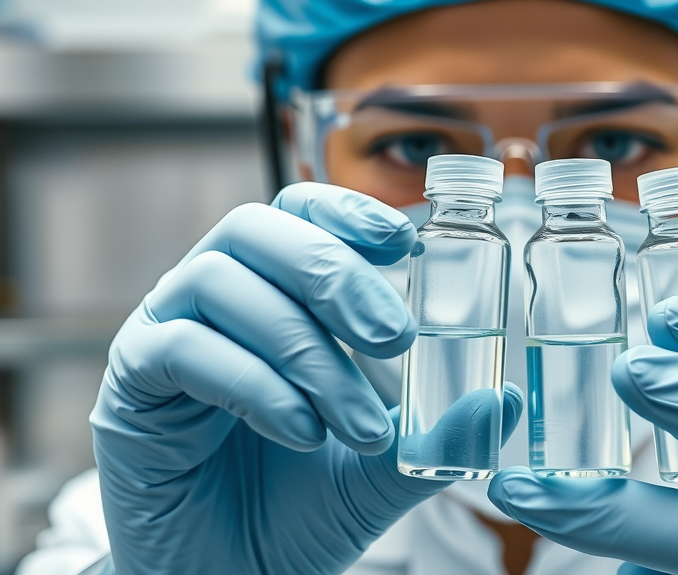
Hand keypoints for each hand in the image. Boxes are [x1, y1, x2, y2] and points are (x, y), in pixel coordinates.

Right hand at [91, 182, 522, 573]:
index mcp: (271, 295)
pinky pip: (183, 349)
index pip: (297, 213)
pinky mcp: (131, 386)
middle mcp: (213, 300)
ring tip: (357, 421)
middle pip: (256, 228)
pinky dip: (255, 383)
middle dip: (333, 274)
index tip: (404, 245)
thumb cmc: (300, 509)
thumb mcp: (381, 469)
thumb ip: (436, 434)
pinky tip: (301, 432)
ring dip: (305, 349)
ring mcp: (165, 334)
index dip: (346, 211)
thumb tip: (504, 399)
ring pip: (222, 284)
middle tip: (396, 337)